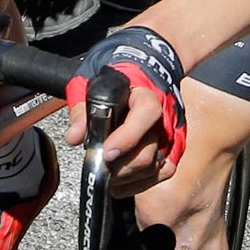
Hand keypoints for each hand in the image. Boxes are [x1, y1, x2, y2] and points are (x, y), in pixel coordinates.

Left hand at [63, 25, 186, 195]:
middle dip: (119, 167)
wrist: (148, 67)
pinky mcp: (174, 147)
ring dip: (127, 178)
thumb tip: (74, 136)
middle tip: (99, 167)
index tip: (106, 152)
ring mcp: (172, 133)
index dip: (127, 137)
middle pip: (147, 152)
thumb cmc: (118, 76)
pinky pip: (164, 172)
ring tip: (107, 176)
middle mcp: (164, 115)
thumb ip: (81, 109)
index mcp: (146, 93)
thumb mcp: (92, 82)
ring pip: (154, 167)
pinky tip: (123, 181)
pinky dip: (142, 182)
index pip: (146, 114)